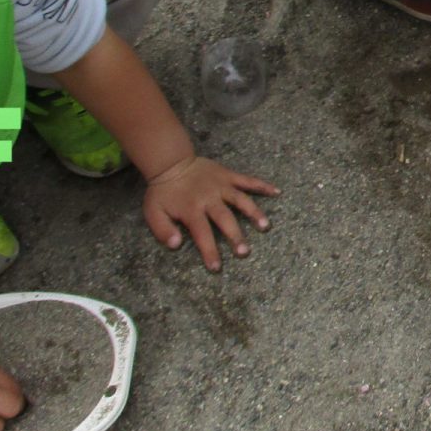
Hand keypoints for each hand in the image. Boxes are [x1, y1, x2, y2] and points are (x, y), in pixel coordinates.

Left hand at [143, 155, 280, 271]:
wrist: (170, 162)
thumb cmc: (163, 192)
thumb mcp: (153, 213)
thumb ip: (163, 230)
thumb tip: (176, 245)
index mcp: (191, 210)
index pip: (202, 234)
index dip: (209, 251)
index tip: (216, 268)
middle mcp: (209, 199)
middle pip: (225, 219)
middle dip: (235, 236)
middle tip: (244, 252)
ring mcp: (221, 186)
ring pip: (240, 200)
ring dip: (253, 213)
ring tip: (265, 226)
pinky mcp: (228, 176)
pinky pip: (247, 180)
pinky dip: (262, 185)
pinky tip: (277, 192)